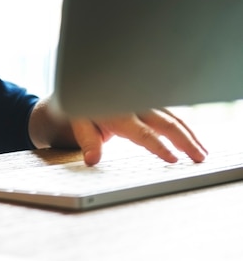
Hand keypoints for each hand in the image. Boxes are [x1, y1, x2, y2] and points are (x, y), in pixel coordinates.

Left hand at [28, 96, 207, 164]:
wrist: (58, 100)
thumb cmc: (66, 112)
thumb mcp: (72, 124)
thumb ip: (86, 140)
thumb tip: (92, 160)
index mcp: (113, 109)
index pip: (141, 131)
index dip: (157, 145)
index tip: (173, 158)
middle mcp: (128, 103)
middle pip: (162, 120)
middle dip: (183, 138)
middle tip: (199, 157)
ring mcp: (135, 102)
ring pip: (167, 115)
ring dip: (185, 132)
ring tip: (201, 151)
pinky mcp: (137, 103)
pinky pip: (162, 113)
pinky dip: (178, 124)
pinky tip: (189, 136)